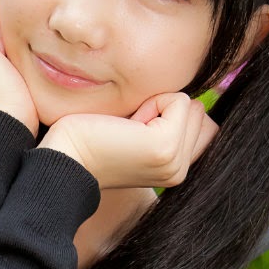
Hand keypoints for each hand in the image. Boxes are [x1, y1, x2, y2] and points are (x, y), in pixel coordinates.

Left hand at [38, 93, 217, 188]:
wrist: (65, 159)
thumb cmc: (92, 139)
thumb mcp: (139, 132)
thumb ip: (170, 123)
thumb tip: (202, 98)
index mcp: (176, 169)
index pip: (199, 122)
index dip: (165, 113)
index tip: (132, 132)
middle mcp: (180, 171)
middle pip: (197, 112)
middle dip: (163, 108)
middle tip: (127, 130)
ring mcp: (175, 162)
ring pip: (191, 106)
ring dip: (158, 105)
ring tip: (127, 128)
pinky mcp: (166, 147)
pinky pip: (179, 100)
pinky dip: (153, 102)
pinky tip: (127, 125)